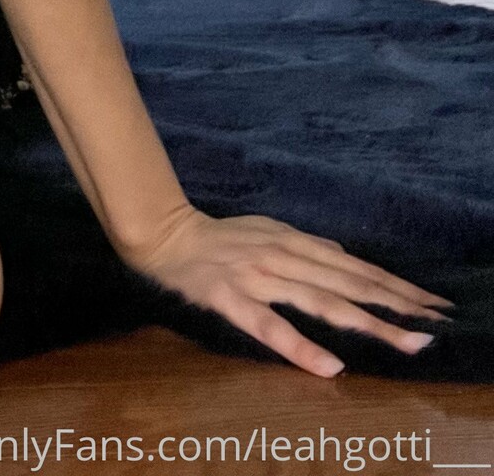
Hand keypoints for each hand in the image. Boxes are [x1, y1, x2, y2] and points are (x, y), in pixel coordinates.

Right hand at [118, 200, 455, 377]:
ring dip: (365, 323)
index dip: (393, 285)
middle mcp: (283, 256)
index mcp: (293, 241)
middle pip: (347, 285)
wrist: (164, 233)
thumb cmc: (217, 236)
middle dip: (393, 307)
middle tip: (432, 329)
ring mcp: (258, 277)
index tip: (430, 305)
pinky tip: (330, 367)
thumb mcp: (266, 229)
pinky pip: (270, 327)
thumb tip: (343, 256)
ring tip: (403, 342)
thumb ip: (305, 245)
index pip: (353, 267)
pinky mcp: (231, 298)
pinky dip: (302, 347)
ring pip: (320, 302)